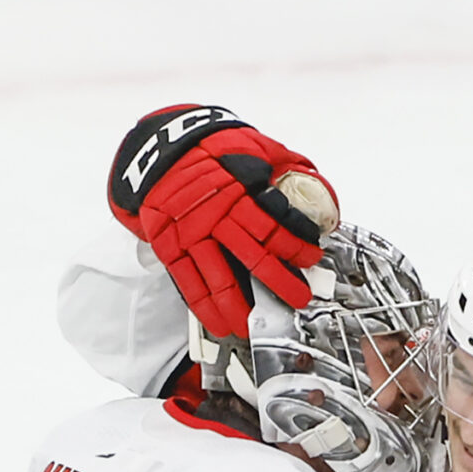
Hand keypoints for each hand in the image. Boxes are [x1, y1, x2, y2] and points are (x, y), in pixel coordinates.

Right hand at [108, 104, 338, 342]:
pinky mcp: (172, 248)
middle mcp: (216, 217)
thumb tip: (312, 177)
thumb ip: (280, 161)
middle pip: (253, 256)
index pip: (273, 225)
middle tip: (298, 298)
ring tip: (253, 326)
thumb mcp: (249, 144)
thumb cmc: (208, 151)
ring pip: (219, 277)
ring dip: (238, 305)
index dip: (295, 245)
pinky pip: (189, 283)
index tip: (312, 258)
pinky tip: (219, 323)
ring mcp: (192, 235)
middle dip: (279, 281)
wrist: (160, 151)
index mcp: (239, 192)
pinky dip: (204, 307)